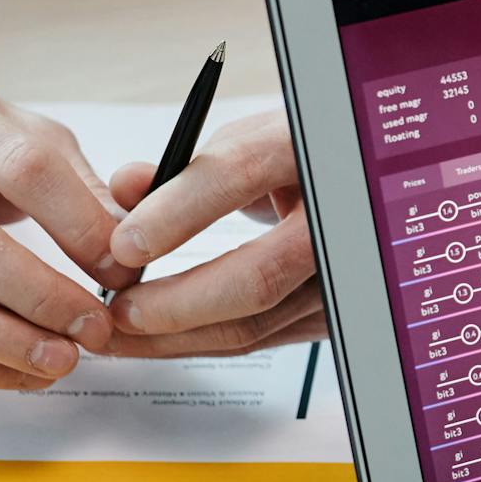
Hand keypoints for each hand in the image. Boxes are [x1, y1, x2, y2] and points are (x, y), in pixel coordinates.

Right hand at [0, 91, 127, 387]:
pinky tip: (24, 370)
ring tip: (61, 360)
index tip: (121, 269)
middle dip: (42, 297)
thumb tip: (138, 238)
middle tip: (93, 328)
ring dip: (8, 341)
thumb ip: (84, 189)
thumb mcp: (32, 142)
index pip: (28, 170)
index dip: (79, 225)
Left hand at [102, 110, 325, 355]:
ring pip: (257, 324)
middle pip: (257, 277)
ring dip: (179, 336)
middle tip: (119, 310)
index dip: (176, 213)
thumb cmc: (301, 156)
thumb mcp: (252, 139)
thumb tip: (126, 189)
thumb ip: (185, 166)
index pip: (240, 176)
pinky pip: (263, 339)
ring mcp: (342, 272)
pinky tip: (162, 338)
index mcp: (309, 146)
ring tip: (122, 332)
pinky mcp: (333, 311)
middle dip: (175, 304)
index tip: (124, 245)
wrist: (360, 180)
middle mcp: (338, 212)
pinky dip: (205, 342)